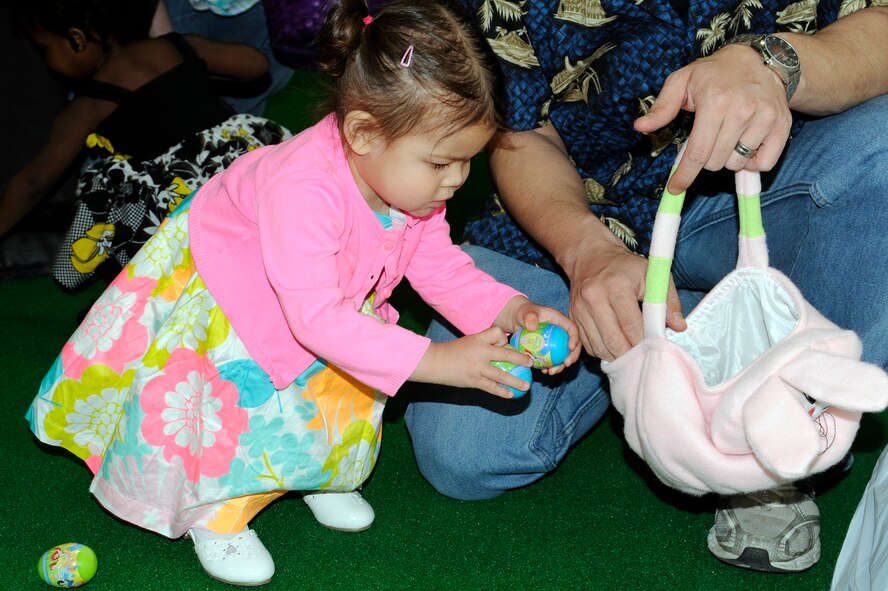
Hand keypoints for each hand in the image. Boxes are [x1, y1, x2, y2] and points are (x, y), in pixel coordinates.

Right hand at [414, 327, 533, 397]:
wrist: (436, 362)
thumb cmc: (455, 350)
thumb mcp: (470, 340)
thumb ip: (486, 341)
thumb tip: (504, 346)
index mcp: (479, 340)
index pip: (498, 334)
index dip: (505, 338)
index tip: (510, 344)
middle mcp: (481, 354)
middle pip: (505, 355)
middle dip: (520, 360)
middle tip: (531, 364)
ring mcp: (478, 369)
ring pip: (501, 375)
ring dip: (515, 381)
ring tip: (526, 387)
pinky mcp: (474, 381)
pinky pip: (491, 388)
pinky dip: (502, 392)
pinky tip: (511, 395)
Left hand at [501, 297, 581, 373]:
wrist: (516, 318)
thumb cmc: (522, 312)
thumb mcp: (525, 313)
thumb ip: (529, 317)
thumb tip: (533, 327)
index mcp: (559, 320)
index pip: (572, 328)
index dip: (575, 338)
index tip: (571, 348)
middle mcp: (560, 331)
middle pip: (572, 344)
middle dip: (572, 356)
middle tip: (566, 364)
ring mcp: (555, 341)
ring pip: (563, 354)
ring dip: (561, 365)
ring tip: (552, 372)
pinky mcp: (549, 349)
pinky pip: (553, 359)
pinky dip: (550, 366)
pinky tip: (544, 371)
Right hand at [566, 243, 684, 361]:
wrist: (591, 256)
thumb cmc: (625, 267)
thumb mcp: (652, 275)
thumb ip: (668, 300)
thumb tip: (679, 326)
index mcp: (615, 286)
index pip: (631, 325)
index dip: (644, 342)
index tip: (654, 349)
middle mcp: (593, 298)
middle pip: (613, 340)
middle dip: (630, 354)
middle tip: (643, 357)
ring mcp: (580, 309)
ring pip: (599, 346)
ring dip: (616, 356)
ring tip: (630, 355)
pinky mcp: (573, 317)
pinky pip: (587, 344)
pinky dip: (602, 351)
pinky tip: (614, 347)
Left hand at [634, 44, 792, 193]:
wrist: (760, 59)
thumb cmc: (714, 73)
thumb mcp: (682, 81)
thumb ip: (662, 107)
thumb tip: (641, 127)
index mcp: (715, 102)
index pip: (697, 153)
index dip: (684, 176)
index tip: (675, 188)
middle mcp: (743, 111)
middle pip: (715, 163)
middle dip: (706, 159)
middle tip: (708, 137)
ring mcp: (765, 118)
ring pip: (736, 164)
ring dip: (727, 158)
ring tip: (728, 135)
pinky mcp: (782, 125)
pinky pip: (762, 164)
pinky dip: (751, 161)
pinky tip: (745, 143)